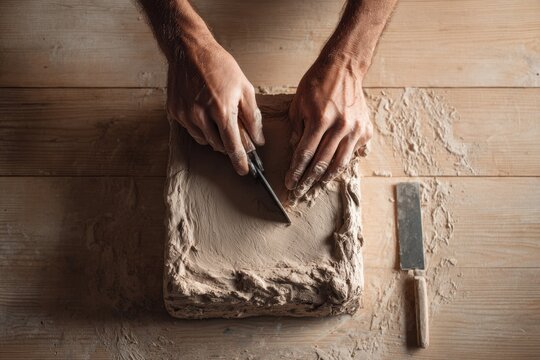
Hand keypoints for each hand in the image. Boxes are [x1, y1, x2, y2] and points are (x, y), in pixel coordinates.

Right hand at [166, 41, 263, 174]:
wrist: (189, 50)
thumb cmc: (219, 66)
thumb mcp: (244, 87)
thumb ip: (252, 116)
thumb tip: (258, 139)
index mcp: (222, 110)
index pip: (232, 145)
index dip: (239, 160)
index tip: (244, 171)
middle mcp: (201, 116)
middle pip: (218, 145)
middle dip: (228, 143)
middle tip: (233, 130)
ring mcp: (185, 115)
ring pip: (204, 140)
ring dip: (214, 135)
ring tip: (216, 115)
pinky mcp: (174, 112)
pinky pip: (191, 130)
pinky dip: (200, 126)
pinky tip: (202, 110)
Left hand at [286, 57, 372, 198]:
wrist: (344, 67)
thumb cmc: (317, 83)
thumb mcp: (298, 104)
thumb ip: (297, 129)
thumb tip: (296, 150)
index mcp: (320, 120)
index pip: (305, 154)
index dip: (296, 172)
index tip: (289, 183)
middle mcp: (340, 127)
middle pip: (322, 162)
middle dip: (308, 180)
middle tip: (299, 192)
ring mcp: (355, 129)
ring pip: (340, 163)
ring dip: (326, 178)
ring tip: (316, 187)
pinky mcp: (365, 129)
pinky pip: (355, 153)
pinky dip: (345, 162)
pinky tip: (335, 170)